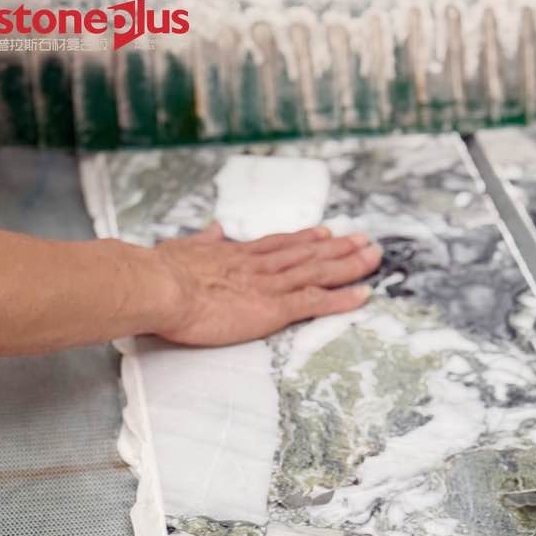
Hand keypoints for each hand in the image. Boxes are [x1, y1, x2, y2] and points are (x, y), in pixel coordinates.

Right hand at [151, 221, 381, 345]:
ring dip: (350, 265)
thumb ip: (201, 241)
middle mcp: (260, 265)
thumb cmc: (161, 274)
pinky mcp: (274, 308)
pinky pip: (316, 301)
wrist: (160, 287)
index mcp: (237, 255)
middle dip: (339, 247)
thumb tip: (212, 228)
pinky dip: (342, 298)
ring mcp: (270, 285)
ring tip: (374, 258)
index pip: (280, 244)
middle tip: (365, 240)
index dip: (305, 239)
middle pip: (308, 253)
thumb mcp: (181, 248)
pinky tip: (363, 294)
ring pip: (319, 271)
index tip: (325, 233)